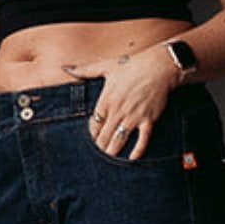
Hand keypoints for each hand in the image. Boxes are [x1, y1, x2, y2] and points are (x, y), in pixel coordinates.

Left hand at [63, 45, 177, 160]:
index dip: (93, 133)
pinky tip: (133, 158)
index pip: (95, 122)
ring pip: (120, 138)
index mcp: (107, 99)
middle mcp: (118, 110)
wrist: (158, 66)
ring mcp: (133, 115)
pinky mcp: (148, 119)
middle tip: (98, 155)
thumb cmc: (131, 65)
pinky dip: (138, 149)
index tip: (92, 139)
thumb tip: (66, 68)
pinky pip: (143, 138)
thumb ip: (85, 70)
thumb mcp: (106, 66)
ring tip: (109, 157)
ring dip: (114, 150)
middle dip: (101, 145)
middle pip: (105, 134)